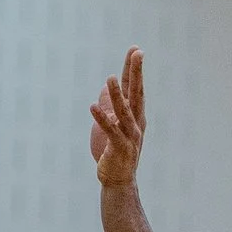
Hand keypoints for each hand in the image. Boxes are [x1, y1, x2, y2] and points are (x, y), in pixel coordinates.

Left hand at [87, 45, 145, 188]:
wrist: (119, 181)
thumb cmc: (115, 153)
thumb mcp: (112, 126)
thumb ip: (110, 107)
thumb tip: (106, 90)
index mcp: (135, 116)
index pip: (134, 88)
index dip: (134, 69)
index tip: (136, 50)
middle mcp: (135, 123)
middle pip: (136, 94)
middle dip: (136, 73)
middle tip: (138, 53)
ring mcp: (129, 135)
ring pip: (123, 111)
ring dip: (115, 94)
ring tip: (109, 78)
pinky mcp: (119, 148)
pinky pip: (110, 130)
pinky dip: (102, 119)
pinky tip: (93, 107)